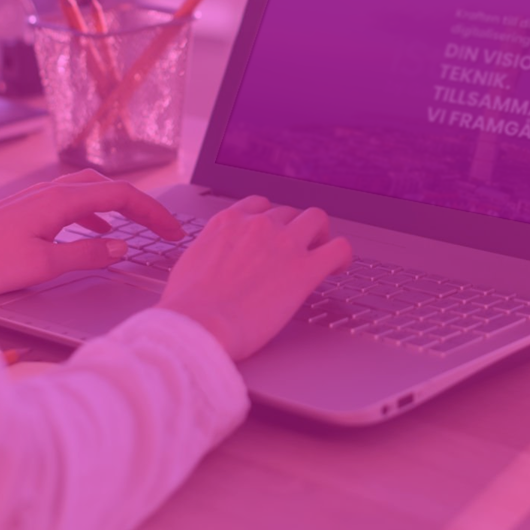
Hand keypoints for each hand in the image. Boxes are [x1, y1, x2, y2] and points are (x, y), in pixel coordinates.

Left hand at [0, 170, 183, 297]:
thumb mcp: (43, 265)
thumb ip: (86, 255)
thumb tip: (121, 247)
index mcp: (60, 201)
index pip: (122, 196)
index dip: (153, 212)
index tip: (173, 231)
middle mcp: (50, 192)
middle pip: (109, 187)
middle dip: (140, 205)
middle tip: (162, 228)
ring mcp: (36, 199)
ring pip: (90, 192)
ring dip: (118, 206)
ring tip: (137, 227)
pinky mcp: (26, 210)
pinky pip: (72, 202)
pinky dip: (94, 212)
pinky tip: (94, 230)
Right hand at [158, 196, 351, 360]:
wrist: (199, 325)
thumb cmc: (187, 308)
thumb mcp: (189, 265)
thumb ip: (208, 253)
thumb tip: (210, 265)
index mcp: (228, 222)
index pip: (259, 204)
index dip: (269, 220)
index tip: (273, 235)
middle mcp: (258, 225)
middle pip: (289, 212)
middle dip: (293, 229)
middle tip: (296, 250)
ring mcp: (284, 243)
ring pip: (316, 219)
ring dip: (319, 235)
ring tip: (320, 254)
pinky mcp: (305, 269)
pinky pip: (339, 248)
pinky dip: (342, 255)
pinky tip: (338, 268)